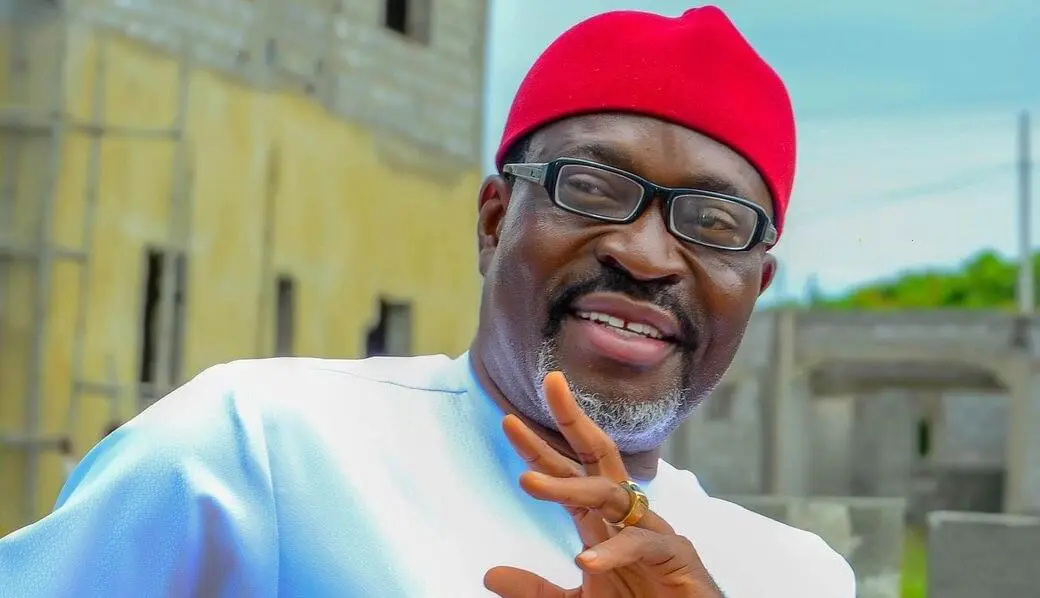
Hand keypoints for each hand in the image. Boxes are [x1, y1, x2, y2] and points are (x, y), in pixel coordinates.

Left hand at [484, 371, 722, 597]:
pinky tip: (587, 560)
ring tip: (528, 483)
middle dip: (573, 419)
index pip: (569, 474)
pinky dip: (615, 552)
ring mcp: (654, 532)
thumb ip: (537, 590)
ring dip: (568, 487)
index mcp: (603, 522)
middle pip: (599, 456)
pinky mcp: (676, 556)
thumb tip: (490, 574)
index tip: (509, 421)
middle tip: (550, 383)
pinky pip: (643, 545)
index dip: (540, 449)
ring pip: (612, 494)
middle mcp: (627, 517)